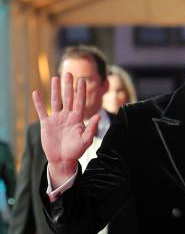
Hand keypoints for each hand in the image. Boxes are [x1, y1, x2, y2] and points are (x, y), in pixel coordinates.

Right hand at [32, 73, 99, 187]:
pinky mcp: (47, 124)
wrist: (62, 160)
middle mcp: (67, 116)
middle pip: (68, 98)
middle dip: (68, 86)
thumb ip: (92, 128)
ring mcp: (57, 119)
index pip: (80, 102)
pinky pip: (42, 111)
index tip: (82, 80)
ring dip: (55, 90)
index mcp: (78, 119)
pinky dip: (39, 102)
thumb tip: (98, 116)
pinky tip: (36, 92)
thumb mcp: (86, 140)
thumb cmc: (76, 151)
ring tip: (55, 78)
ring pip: (56, 101)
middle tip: (69, 73)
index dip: (81, 91)